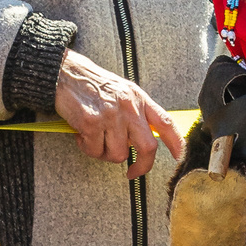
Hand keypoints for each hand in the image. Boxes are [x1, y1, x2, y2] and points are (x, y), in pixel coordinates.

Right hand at [52, 49, 183, 178]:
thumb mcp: (122, 91)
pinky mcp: (92, 123)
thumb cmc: (92, 84)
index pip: (165, 122)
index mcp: (138, 98)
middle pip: (147, 147)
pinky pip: (95, 151)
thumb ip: (135, 112)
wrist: (65, 73)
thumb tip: (140, 139)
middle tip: (132, 171)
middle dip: (142, 165)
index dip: (176, 142)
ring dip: (104, 153)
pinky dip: (87, 148)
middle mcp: (129, 107)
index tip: (180, 157)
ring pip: (118, 154)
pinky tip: (82, 135)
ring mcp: (111, 115)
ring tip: (94, 139)